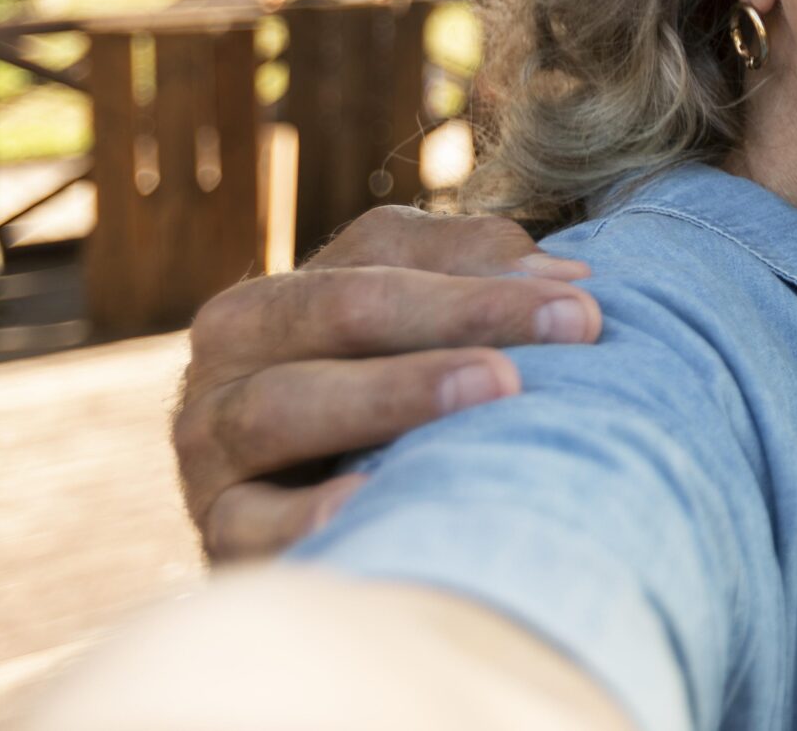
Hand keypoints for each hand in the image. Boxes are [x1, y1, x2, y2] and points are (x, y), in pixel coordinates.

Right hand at [171, 205, 601, 561]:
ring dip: (391, 393)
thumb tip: (569, 284)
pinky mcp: (221, 532)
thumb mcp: (424, 315)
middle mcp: (229, 363)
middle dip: (455, 318)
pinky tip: (371, 501)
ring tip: (491, 390)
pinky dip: (305, 515)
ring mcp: (212, 450)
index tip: (584, 309)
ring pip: (285, 405)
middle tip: (556, 337)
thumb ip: (481, 271)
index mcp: (279, 297)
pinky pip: (250, 524)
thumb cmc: (385, 395)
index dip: (486, 281)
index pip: (383, 262)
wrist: (313, 513)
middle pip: (338, 314)